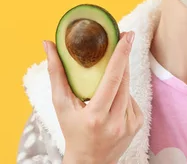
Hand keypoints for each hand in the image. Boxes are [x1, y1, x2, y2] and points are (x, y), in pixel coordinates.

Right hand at [43, 31, 142, 163]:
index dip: (120, 55)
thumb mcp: (60, 104)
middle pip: (124, 80)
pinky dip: (122, 94)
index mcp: (95, 117)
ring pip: (128, 88)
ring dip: (120, 77)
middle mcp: (116, 122)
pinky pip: (132, 99)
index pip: (112, 79)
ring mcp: (129, 124)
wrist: (89, 162)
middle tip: (124, 37)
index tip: (127, 36)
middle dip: (123, 57)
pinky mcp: (138, 124)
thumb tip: (48, 44)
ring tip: (107, 79)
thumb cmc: (71, 130)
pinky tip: (112, 101)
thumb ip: (56, 72)